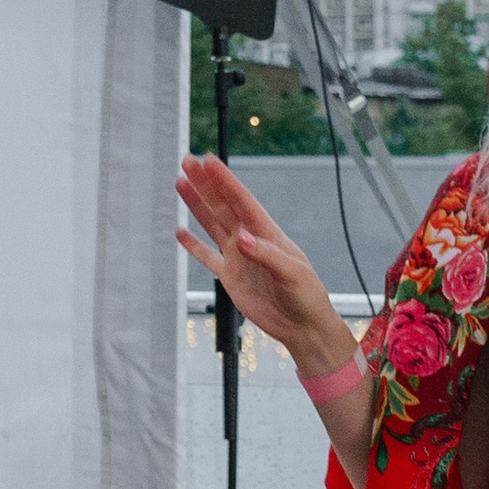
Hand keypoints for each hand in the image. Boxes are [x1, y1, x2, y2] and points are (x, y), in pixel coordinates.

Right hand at [175, 154, 351, 369]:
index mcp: (268, 234)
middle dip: (205, 183)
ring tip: (181, 183)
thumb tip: (242, 238)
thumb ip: (267, 255)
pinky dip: (193, 245)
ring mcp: (238, 257)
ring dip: (197, 204)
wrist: (303, 326)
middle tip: (188, 161)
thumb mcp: (293, 275)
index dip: (225, 181)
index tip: (209, 161)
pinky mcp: (230, 277)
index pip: (243, 201)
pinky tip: (181, 231)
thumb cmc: (307, 297)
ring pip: (212, 224)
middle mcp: (250, 240)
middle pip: (223, 206)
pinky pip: (207, 257)